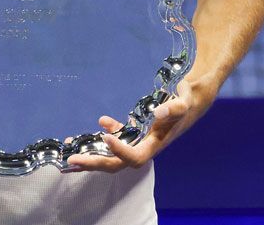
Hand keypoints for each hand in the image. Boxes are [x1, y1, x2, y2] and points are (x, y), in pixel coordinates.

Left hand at [67, 79, 210, 171]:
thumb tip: (159, 112)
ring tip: (70, 152)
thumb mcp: (186, 100)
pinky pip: (118, 141)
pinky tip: (101, 122)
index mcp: (157, 143)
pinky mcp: (137, 133)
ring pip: (113, 156)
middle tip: (71, 160)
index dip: (120, 151)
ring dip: (92, 155)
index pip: (136, 157)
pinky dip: (106, 136)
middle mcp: (146, 147)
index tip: (106, 137)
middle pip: (117, 164)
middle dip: (94, 163)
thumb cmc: (189, 100)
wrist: (193, 100)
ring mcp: (140, 141)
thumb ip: (176, 107)